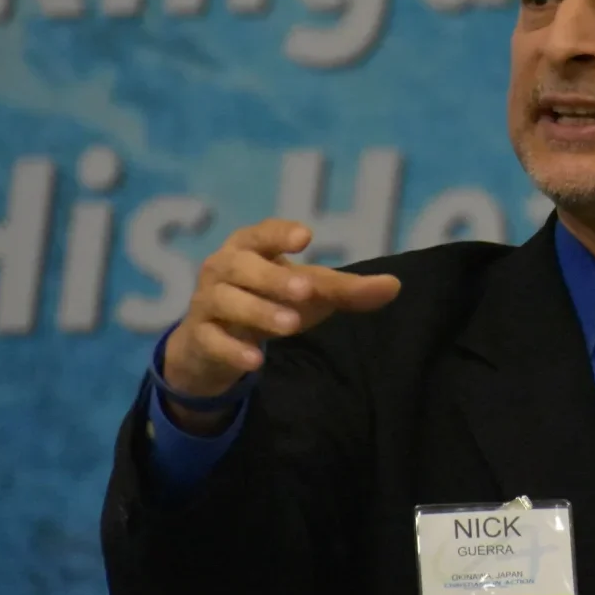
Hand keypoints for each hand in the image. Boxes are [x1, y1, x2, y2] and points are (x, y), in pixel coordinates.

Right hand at [163, 219, 400, 400]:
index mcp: (249, 247)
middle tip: (307, 291)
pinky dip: (233, 349)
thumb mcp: (308, 295)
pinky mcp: (199, 338)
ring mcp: (207, 303)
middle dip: (273, 277)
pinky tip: (256, 361)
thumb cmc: (268, 302)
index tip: (305, 237)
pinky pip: (212, 340)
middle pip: (241, 266)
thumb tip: (395, 286)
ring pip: (226, 300)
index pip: (261, 232)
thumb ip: (347, 290)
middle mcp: (222, 268)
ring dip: (258, 311)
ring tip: (291, 326)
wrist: (212, 343)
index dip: (280, 233)